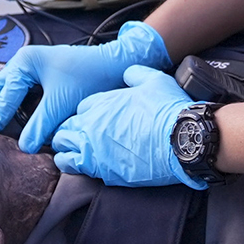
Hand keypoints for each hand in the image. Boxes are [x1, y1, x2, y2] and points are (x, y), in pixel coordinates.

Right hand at [0, 20, 169, 149]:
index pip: (2, 96)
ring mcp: (29, 69)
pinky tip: (23, 123)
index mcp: (24, 62)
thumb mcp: (61, 104)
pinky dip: (17, 108)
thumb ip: (40, 126)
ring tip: (7, 131)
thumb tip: (24, 147)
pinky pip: (18, 94)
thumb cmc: (89, 76)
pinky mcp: (37, 78)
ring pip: (5, 92)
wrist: (112, 66)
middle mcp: (22, 62)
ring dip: (7, 110)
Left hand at [51, 65, 203, 188]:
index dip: (86, 113)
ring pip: (63, 145)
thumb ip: (136, 74)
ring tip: (69, 150)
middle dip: (69, 129)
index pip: (81, 107)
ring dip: (64, 146)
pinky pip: (70, 165)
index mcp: (104, 102)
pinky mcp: (100, 169)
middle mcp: (93, 123)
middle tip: (77, 135)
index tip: (92, 118)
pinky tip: (71, 163)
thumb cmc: (169, 112)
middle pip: (67, 125)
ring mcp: (94, 147)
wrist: (180, 141)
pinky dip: (67, 163)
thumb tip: (128, 74)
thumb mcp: (155, 80)